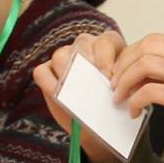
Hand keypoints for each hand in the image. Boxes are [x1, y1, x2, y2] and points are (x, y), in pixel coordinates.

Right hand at [33, 31, 130, 162]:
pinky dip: (49, 84)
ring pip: (61, 56)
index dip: (106, 58)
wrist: (99, 121)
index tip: (108, 76)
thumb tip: (112, 86)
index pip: (106, 41)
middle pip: (81, 44)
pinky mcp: (47, 70)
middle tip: (90, 83)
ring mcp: (64, 55)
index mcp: (110, 45)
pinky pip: (42, 72)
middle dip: (86, 64)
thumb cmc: (113, 102)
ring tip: (74, 92)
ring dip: (67, 74)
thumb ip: (119, 85)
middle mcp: (86, 45)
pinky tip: (58, 97)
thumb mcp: (121, 92)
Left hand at [106, 34, 163, 162]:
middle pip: (146, 47)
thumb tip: (146, 72)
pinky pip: (149, 91)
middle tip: (115, 84)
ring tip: (120, 98)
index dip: (131, 55)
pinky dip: (135, 101)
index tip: (121, 72)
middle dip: (123, 65)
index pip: (155, 40)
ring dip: (124, 82)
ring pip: (144, 64)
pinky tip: (136, 112)